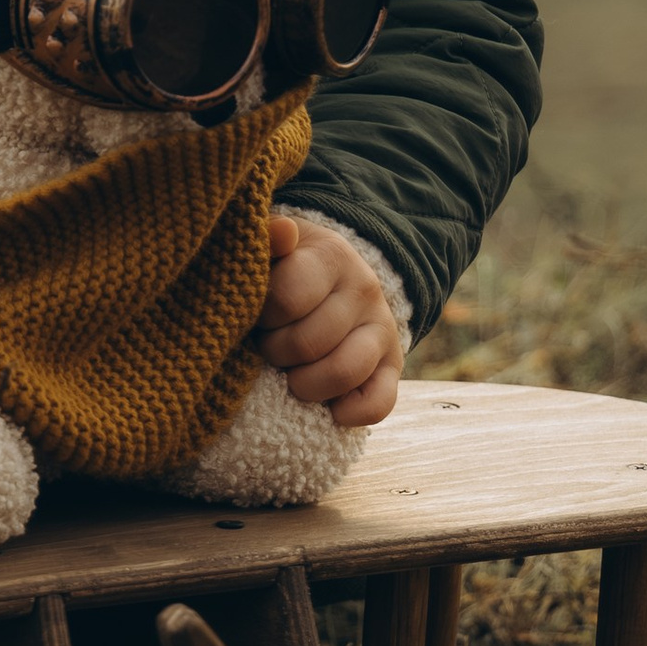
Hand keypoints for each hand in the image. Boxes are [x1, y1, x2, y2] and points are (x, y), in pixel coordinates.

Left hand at [255, 210, 403, 427]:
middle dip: (274, 353)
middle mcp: (364, 290)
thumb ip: (266, 240)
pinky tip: (326, 409)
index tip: (254, 316)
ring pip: (344, 372)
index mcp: (330, 255)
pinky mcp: (392, 366)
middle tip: (265, 347)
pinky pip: (379, 402)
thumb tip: (282, 232)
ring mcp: (382, 330)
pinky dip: (349, 413)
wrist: (331, 277)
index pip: (287, 298)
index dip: (261, 317)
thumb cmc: (283, 264)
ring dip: (303, 385)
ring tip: (288, 375)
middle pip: (308, 342)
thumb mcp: (270, 245)